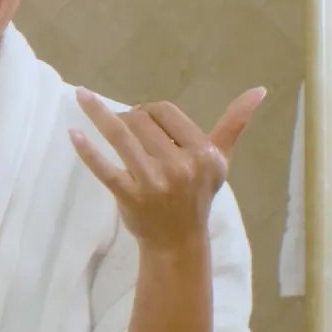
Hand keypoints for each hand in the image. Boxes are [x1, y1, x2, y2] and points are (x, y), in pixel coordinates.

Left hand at [69, 86, 265, 248]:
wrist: (179, 241)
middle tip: (123, 126)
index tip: (143, 119)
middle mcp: (180, 165)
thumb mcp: (220, 160)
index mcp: (203, 153)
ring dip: (98, 113)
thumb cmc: (198, 194)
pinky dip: (86, 150)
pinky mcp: (128, 196)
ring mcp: (153, 182)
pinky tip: (73, 133)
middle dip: (127, 116)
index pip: (165, 112)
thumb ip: (234, 124)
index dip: (149, 110)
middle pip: (140, 120)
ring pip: (120, 136)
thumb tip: (258, 90)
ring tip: (81, 97)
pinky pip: (103, 168)